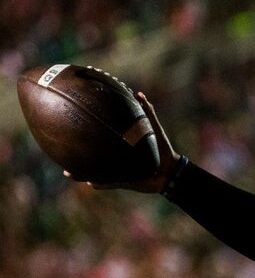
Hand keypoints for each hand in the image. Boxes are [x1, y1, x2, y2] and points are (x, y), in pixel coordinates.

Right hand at [65, 92, 180, 192]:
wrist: (169, 170)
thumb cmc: (161, 148)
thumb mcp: (153, 129)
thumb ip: (147, 112)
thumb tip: (139, 94)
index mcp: (118, 145)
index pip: (100, 137)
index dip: (87, 131)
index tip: (73, 122)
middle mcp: (114, 157)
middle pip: (92, 155)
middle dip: (77, 154)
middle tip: (62, 150)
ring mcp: (116, 170)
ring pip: (95, 172)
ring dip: (82, 172)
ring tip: (68, 172)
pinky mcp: (122, 181)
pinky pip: (108, 183)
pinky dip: (99, 183)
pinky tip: (89, 182)